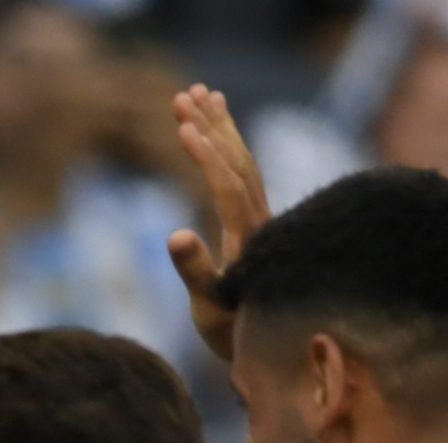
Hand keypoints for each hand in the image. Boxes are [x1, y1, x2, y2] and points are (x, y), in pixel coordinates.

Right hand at [164, 82, 270, 366]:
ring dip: (220, 125)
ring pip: (242, 160)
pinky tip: (217, 127)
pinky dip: (229, 143)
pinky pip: (244, 171)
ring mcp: (259, 218)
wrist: (271, 345)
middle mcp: (258, 221)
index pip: (227, 185)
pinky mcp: (256, 220)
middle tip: (183, 93)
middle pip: (237, 161)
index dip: (207, 154)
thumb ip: (194, 270)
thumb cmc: (232, 331)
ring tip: (199, 92)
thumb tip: (176, 233)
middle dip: (210, 126)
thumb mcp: (209, 307)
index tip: (184, 125)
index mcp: (246, 239)